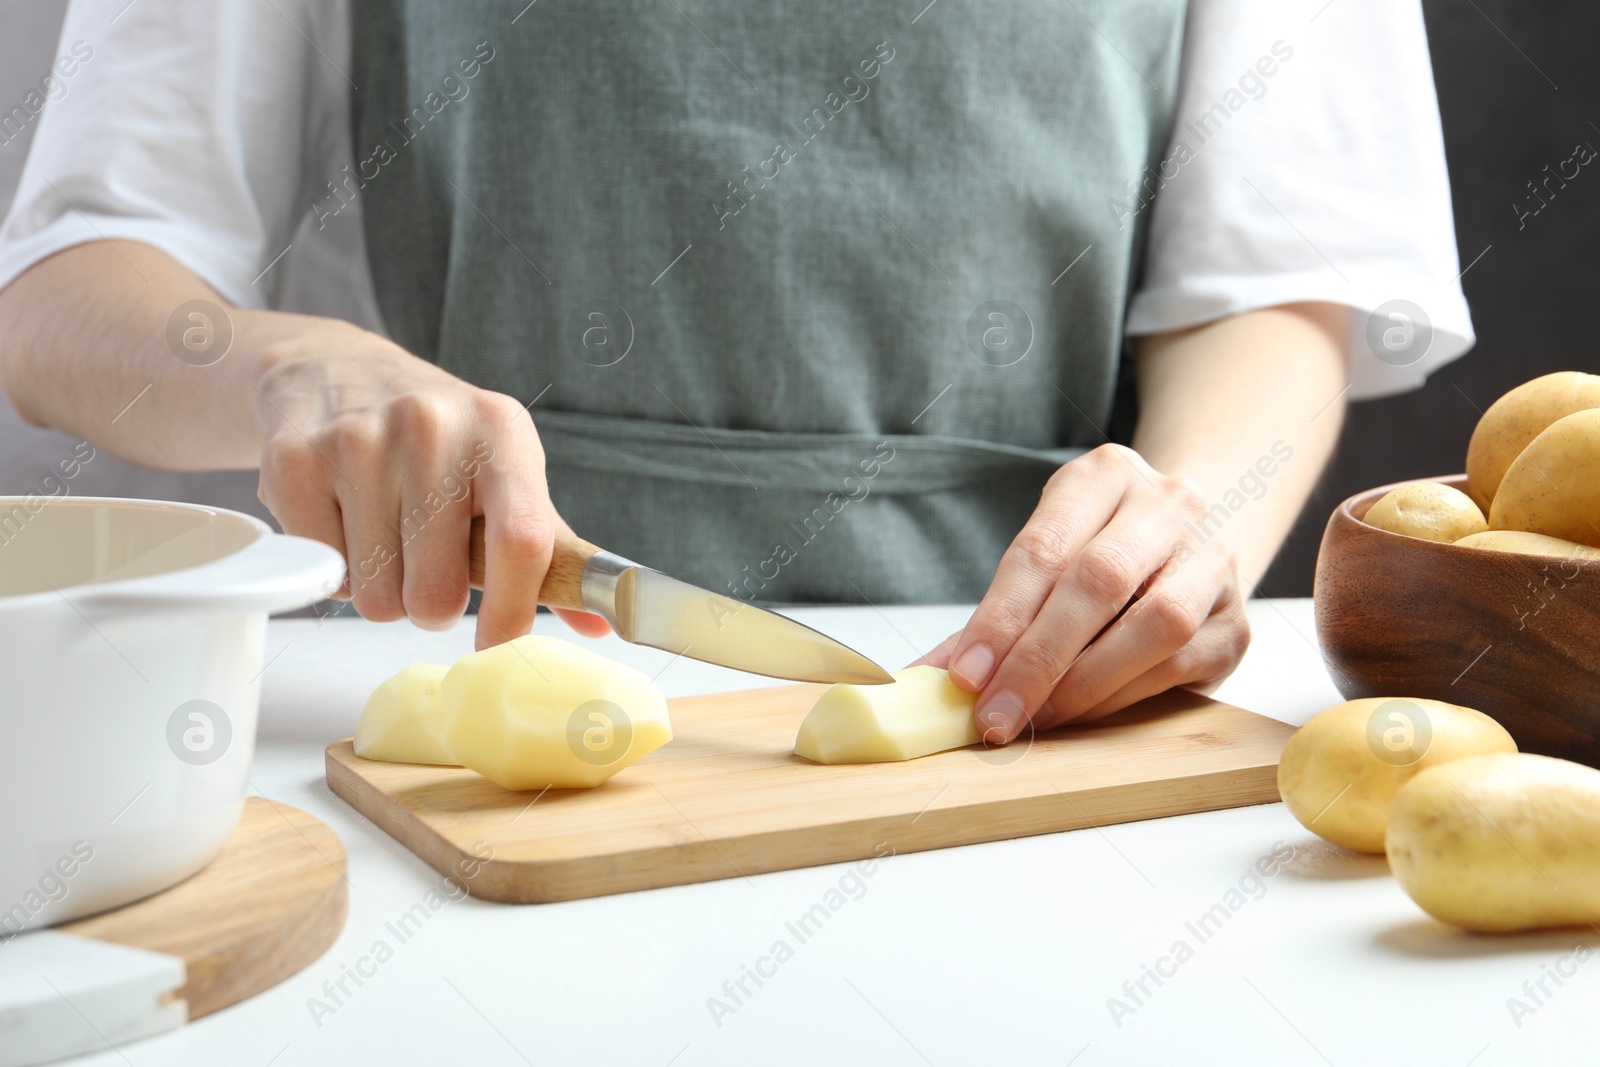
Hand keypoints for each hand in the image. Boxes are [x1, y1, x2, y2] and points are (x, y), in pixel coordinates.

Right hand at [252, 321, 606, 648]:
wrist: (337, 371)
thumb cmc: (440, 442)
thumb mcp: (506, 473)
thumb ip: (551, 551)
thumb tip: (603, 625)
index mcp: (501, 432)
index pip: (522, 543)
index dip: (512, 612)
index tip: (498, 646)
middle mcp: (432, 425)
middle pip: (437, 593)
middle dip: (432, 605)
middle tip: (429, 568)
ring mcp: (358, 439)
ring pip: (376, 597)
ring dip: (383, 591)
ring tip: (387, 538)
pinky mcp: (294, 459)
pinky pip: (323, 574)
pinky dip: (337, 571)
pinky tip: (345, 522)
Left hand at [915, 444, 1249, 743]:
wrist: (1191, 535)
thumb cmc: (1100, 547)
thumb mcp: (1047, 551)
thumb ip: (994, 614)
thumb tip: (929, 681)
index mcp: (1105, 475)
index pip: (1044, 546)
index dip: (1000, 616)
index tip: (964, 675)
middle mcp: (1168, 506)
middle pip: (1100, 579)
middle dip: (1038, 657)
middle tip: (994, 712)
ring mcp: (1211, 561)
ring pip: (1154, 623)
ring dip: (1084, 682)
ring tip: (1035, 717)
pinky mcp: (1235, 621)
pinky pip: (1179, 664)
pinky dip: (1122, 695)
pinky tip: (1081, 712)